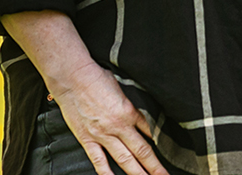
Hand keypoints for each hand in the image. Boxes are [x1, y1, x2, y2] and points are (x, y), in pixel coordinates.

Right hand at [1, 11, 167, 174]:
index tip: (168, 153)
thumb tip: (138, 111)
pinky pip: (99, 161)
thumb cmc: (97, 77)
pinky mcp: (88, 139)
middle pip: (141, 151)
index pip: (150, 131)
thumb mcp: (122, 85)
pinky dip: (107, 174)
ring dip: (137, 173)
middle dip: (155, 167)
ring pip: (124, 160)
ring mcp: (102, 135)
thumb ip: (130, 102)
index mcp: (129, 111)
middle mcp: (118, 126)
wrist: (73, 78)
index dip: (161, 143)